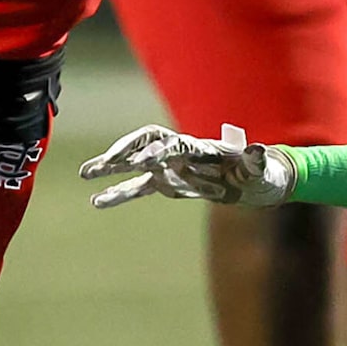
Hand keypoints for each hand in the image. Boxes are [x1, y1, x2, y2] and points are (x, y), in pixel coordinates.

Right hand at [79, 124, 293, 210]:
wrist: (256, 182)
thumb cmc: (260, 173)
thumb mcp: (260, 171)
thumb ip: (255, 161)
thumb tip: (258, 150)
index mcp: (201, 148)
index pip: (173, 144)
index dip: (158, 152)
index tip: (141, 163)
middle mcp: (181, 153)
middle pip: (146, 144)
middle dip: (125, 151)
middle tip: (103, 163)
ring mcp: (172, 168)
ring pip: (136, 164)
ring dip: (112, 167)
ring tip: (86, 174)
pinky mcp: (168, 184)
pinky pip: (139, 188)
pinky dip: (120, 193)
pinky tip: (98, 201)